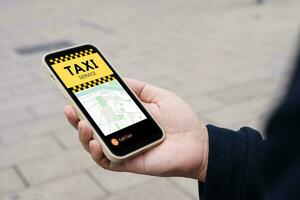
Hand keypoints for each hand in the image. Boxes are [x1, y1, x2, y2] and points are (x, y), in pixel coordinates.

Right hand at [64, 78, 208, 180]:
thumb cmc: (180, 118)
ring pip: (94, 145)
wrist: (196, 141)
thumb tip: (117, 79)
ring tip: (82, 124)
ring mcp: (123, 148)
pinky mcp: (128, 163)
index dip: (85, 103)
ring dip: (83, 135)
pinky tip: (94, 143)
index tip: (74, 92)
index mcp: (126, 117)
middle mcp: (121, 133)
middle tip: (69, 108)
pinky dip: (97, 154)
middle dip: (76, 119)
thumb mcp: (158, 96)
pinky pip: (106, 161)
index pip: (100, 110)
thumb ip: (138, 88)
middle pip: (92, 128)